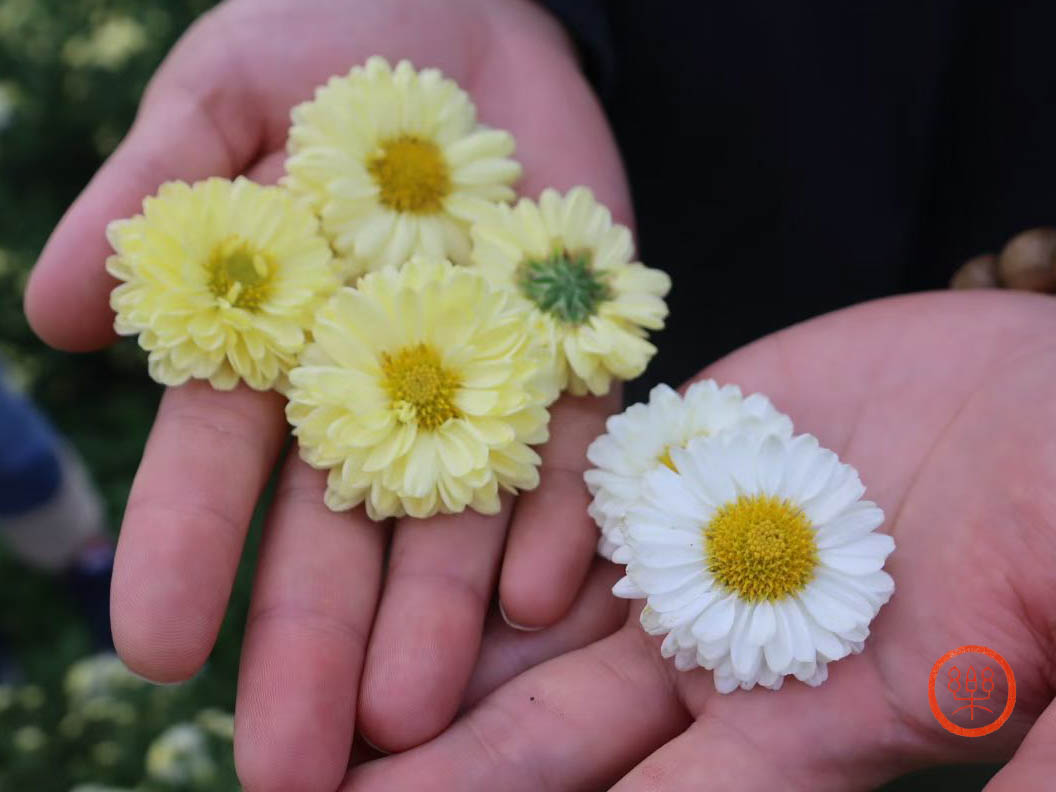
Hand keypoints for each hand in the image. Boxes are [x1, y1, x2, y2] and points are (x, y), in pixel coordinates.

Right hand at [24, 1, 631, 788]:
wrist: (476, 21)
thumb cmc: (335, 44)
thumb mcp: (231, 90)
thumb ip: (154, 192)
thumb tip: (54, 314)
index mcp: (275, 343)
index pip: (218, 463)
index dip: (183, 550)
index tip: (151, 649)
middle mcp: (372, 388)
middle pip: (336, 532)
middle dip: (311, 643)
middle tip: (292, 763)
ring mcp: (478, 384)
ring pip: (451, 523)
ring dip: (434, 620)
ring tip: (416, 720)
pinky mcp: (571, 361)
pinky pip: (565, 456)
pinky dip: (552, 524)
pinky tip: (540, 602)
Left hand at [346, 290, 1055, 790]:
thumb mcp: (1054, 643)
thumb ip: (1019, 755)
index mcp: (810, 723)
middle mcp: (730, 644)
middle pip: (562, 732)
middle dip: (447, 774)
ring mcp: (700, 535)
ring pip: (546, 615)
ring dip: (440, 658)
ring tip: (323, 706)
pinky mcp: (689, 439)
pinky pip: (577, 484)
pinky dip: (507, 522)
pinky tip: (413, 542)